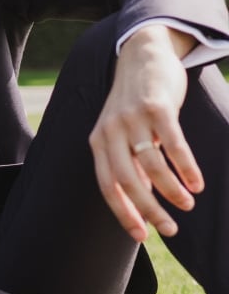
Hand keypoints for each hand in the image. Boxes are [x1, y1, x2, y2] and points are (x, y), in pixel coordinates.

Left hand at [88, 25, 202, 242]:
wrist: (142, 56)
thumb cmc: (134, 104)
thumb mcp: (122, 132)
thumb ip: (128, 162)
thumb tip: (142, 203)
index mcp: (98, 141)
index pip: (107, 185)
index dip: (123, 213)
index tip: (142, 237)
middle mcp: (110, 130)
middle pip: (127, 180)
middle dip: (150, 210)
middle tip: (171, 230)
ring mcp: (132, 118)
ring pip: (152, 165)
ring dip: (172, 191)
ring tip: (188, 203)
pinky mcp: (157, 107)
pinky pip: (173, 144)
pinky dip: (186, 168)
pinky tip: (196, 184)